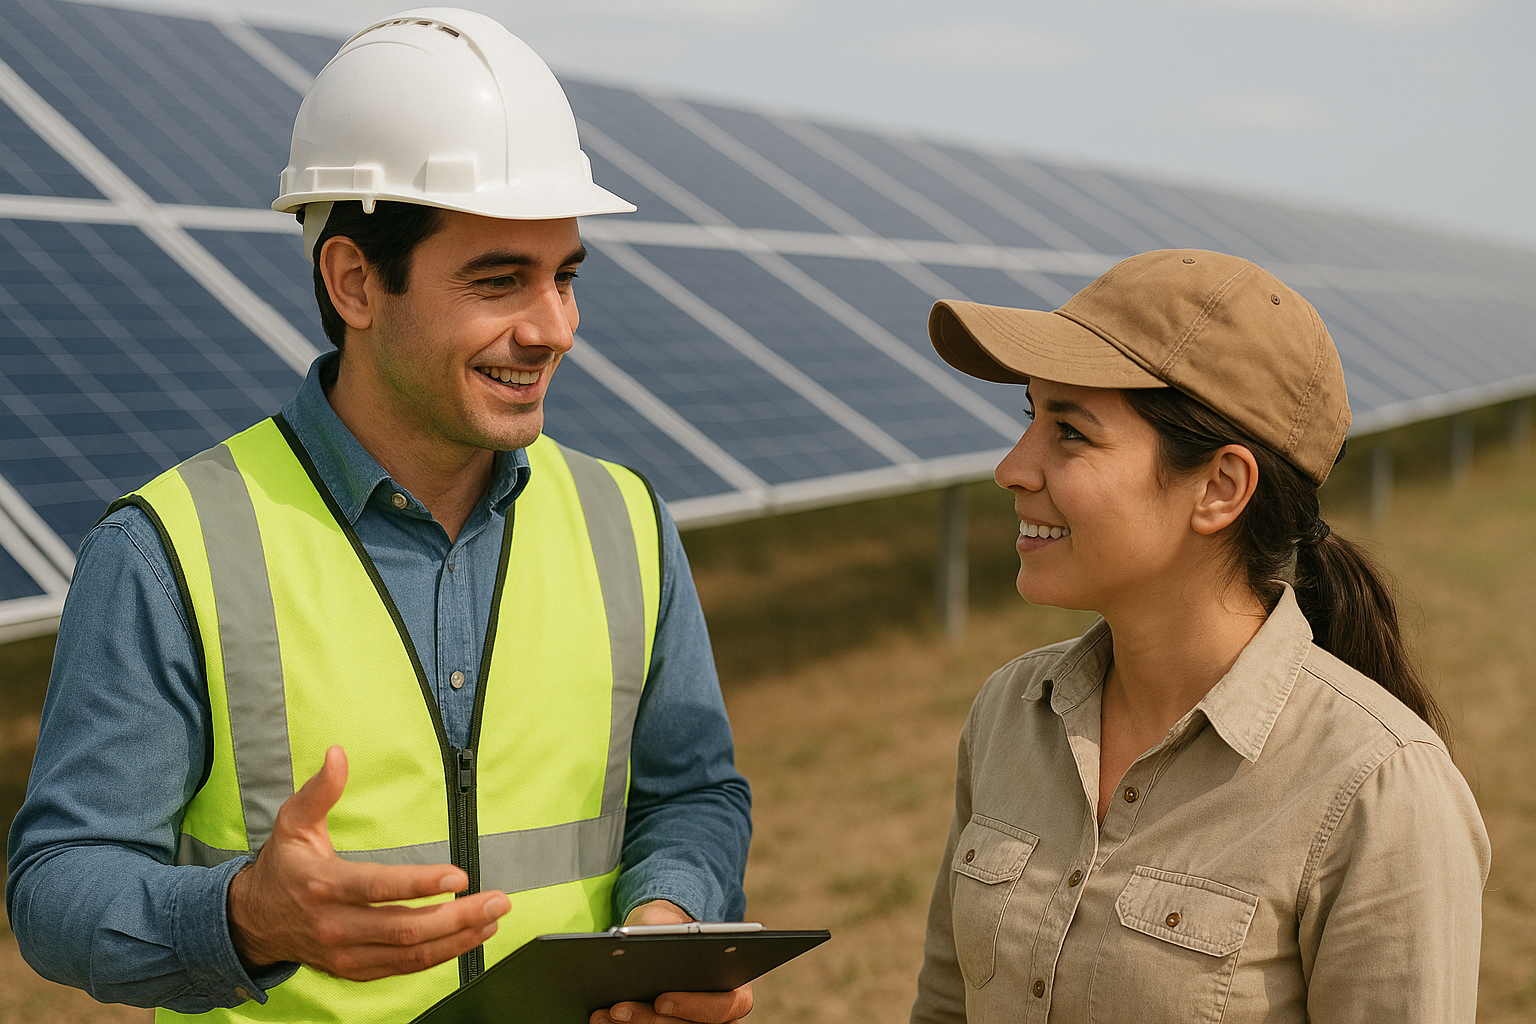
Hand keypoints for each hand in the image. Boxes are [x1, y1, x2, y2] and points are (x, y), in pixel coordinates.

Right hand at [226, 745, 510, 980]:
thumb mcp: (293, 823)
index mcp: (324, 886)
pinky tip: (469, 937)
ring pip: (410, 953)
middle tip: (496, 900)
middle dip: (457, 916)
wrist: (252, 921)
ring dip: (458, 938)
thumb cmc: (282, 867)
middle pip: (404, 929)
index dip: (420, 884)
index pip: (378, 888)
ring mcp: (347, 954)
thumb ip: (319, 791)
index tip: (458, 876)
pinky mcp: (356, 969)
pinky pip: (404, 967)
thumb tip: (337, 755)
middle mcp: (336, 926)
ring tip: (493, 918)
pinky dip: (441, 956)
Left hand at [589, 901, 753, 1023]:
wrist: (660, 938)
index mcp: (734, 986)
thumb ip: (662, 922)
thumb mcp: (668, 916)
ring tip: (604, 1013)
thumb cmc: (671, 927)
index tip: (662, 1001)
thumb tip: (640, 937)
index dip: (694, 1007)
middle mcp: (717, 1014)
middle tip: (619, 1009)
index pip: (725, 1006)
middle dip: (649, 1020)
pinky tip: (601, 1018)